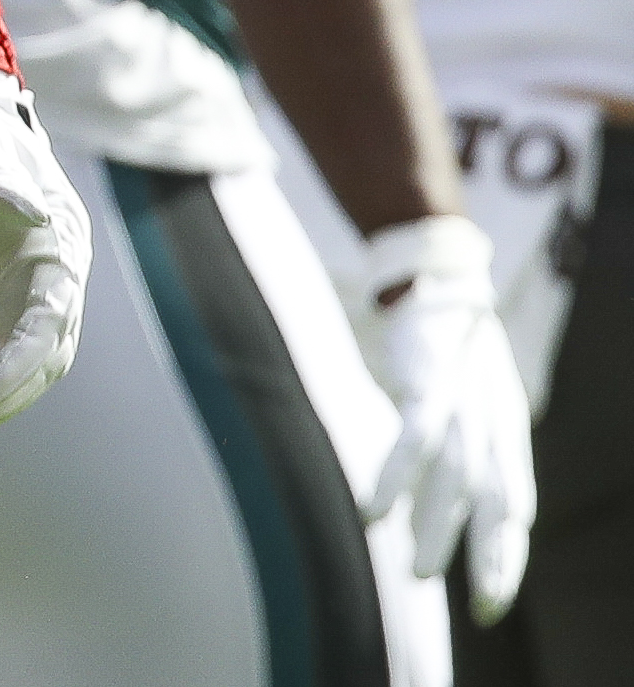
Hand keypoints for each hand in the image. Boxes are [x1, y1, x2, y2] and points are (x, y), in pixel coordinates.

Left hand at [0, 68, 90, 446]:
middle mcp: (59, 277)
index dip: (25, 362)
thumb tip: (32, 213)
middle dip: (6, 401)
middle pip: (47, 359)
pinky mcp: (6, 307)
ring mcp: (35, 296)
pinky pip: (0, 368)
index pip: (53, 318)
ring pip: (28, 374)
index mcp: (60, 242)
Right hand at [361, 215, 533, 623]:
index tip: (491, 599)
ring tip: (419, 575)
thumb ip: (470, 440)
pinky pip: (410, 444)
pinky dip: (393, 481)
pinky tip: (374, 513)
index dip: (506, 554)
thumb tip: (452, 491)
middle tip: (480, 606)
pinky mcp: (424, 388)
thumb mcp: (476, 394)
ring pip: (453, 485)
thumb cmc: (451, 345)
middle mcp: (489, 426)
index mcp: (504, 431)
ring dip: (435, 532)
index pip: (514, 505)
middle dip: (488, 560)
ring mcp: (459, 408)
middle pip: (492, 506)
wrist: (438, 280)